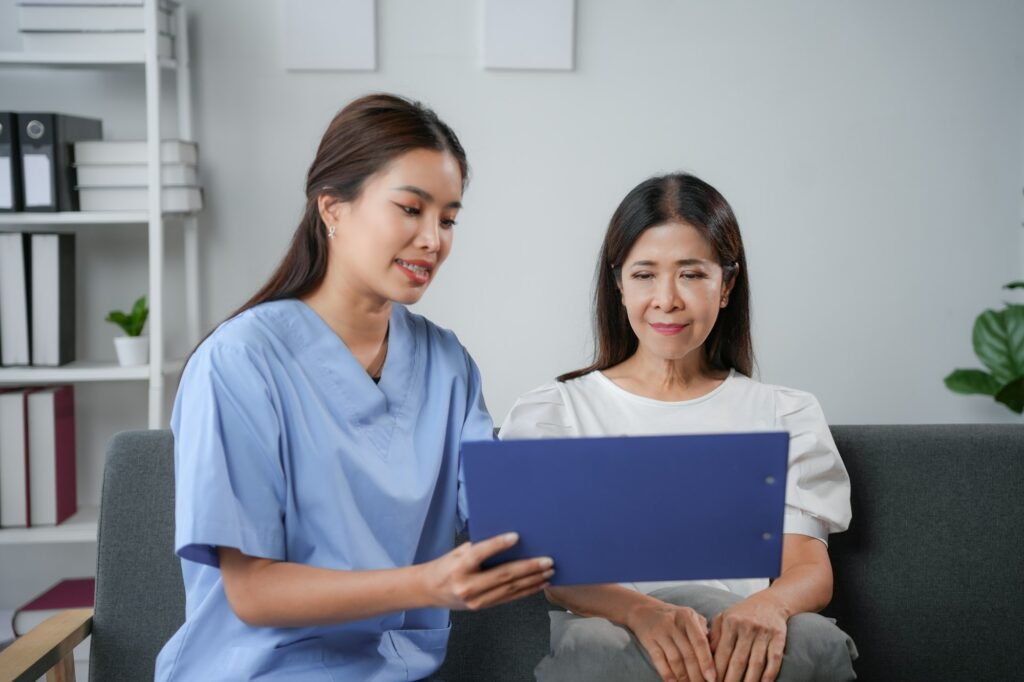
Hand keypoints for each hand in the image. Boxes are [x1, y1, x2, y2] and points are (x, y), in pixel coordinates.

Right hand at [419, 532, 553, 610]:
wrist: (429, 591)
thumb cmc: (446, 566)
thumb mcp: (457, 552)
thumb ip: (478, 547)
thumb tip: (509, 540)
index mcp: (459, 567)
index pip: (480, 553)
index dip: (498, 544)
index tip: (516, 536)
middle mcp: (467, 585)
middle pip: (503, 575)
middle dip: (528, 568)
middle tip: (548, 560)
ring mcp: (476, 600)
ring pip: (510, 589)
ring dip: (533, 580)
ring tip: (549, 572)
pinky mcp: (482, 608)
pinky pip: (509, 598)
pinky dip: (526, 591)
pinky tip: (539, 584)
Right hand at [626, 601, 715, 681]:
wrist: (644, 610)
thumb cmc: (674, 617)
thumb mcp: (689, 617)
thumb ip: (703, 631)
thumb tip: (716, 652)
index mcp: (688, 617)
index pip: (700, 642)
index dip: (707, 661)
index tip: (712, 678)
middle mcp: (674, 623)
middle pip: (688, 654)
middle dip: (696, 675)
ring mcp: (660, 632)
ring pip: (675, 660)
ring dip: (683, 677)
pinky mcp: (648, 640)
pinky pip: (659, 660)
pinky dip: (667, 674)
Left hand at [710, 591, 788, 681]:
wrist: (770, 602)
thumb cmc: (742, 614)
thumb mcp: (724, 618)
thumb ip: (713, 636)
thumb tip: (703, 656)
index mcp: (730, 623)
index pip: (722, 652)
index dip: (717, 670)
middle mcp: (746, 627)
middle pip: (738, 660)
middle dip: (731, 680)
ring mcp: (763, 633)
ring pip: (756, 663)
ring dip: (749, 681)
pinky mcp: (778, 637)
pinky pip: (774, 659)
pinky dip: (769, 674)